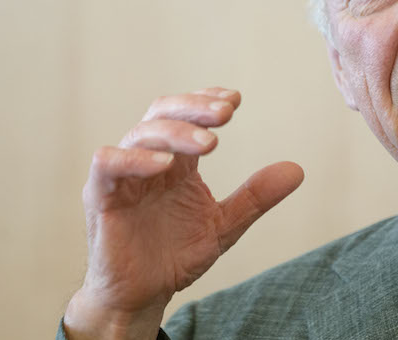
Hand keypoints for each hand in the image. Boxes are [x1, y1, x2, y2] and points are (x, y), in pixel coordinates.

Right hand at [63, 88, 303, 339]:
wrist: (143, 296)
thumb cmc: (174, 255)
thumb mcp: (224, 225)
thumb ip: (255, 197)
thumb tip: (297, 169)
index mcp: (176, 161)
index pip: (187, 114)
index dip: (207, 100)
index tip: (235, 99)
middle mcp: (148, 160)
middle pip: (164, 113)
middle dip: (195, 107)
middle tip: (226, 112)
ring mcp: (123, 176)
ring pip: (141, 134)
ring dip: (176, 132)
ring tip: (209, 143)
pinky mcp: (100, 196)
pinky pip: (107, 164)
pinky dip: (134, 159)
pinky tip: (165, 165)